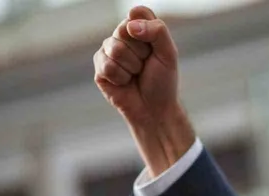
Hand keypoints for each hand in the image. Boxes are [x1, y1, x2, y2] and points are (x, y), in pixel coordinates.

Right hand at [93, 5, 177, 124]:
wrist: (154, 109)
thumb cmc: (163, 81)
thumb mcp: (168, 54)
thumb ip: (157, 31)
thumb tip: (131, 25)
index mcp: (140, 28)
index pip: (137, 13)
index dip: (146, 30)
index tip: (154, 47)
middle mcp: (122, 36)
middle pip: (123, 29)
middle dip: (140, 52)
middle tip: (146, 64)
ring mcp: (109, 51)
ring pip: (115, 49)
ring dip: (132, 67)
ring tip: (136, 75)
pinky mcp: (100, 67)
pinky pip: (108, 65)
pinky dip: (122, 78)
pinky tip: (125, 83)